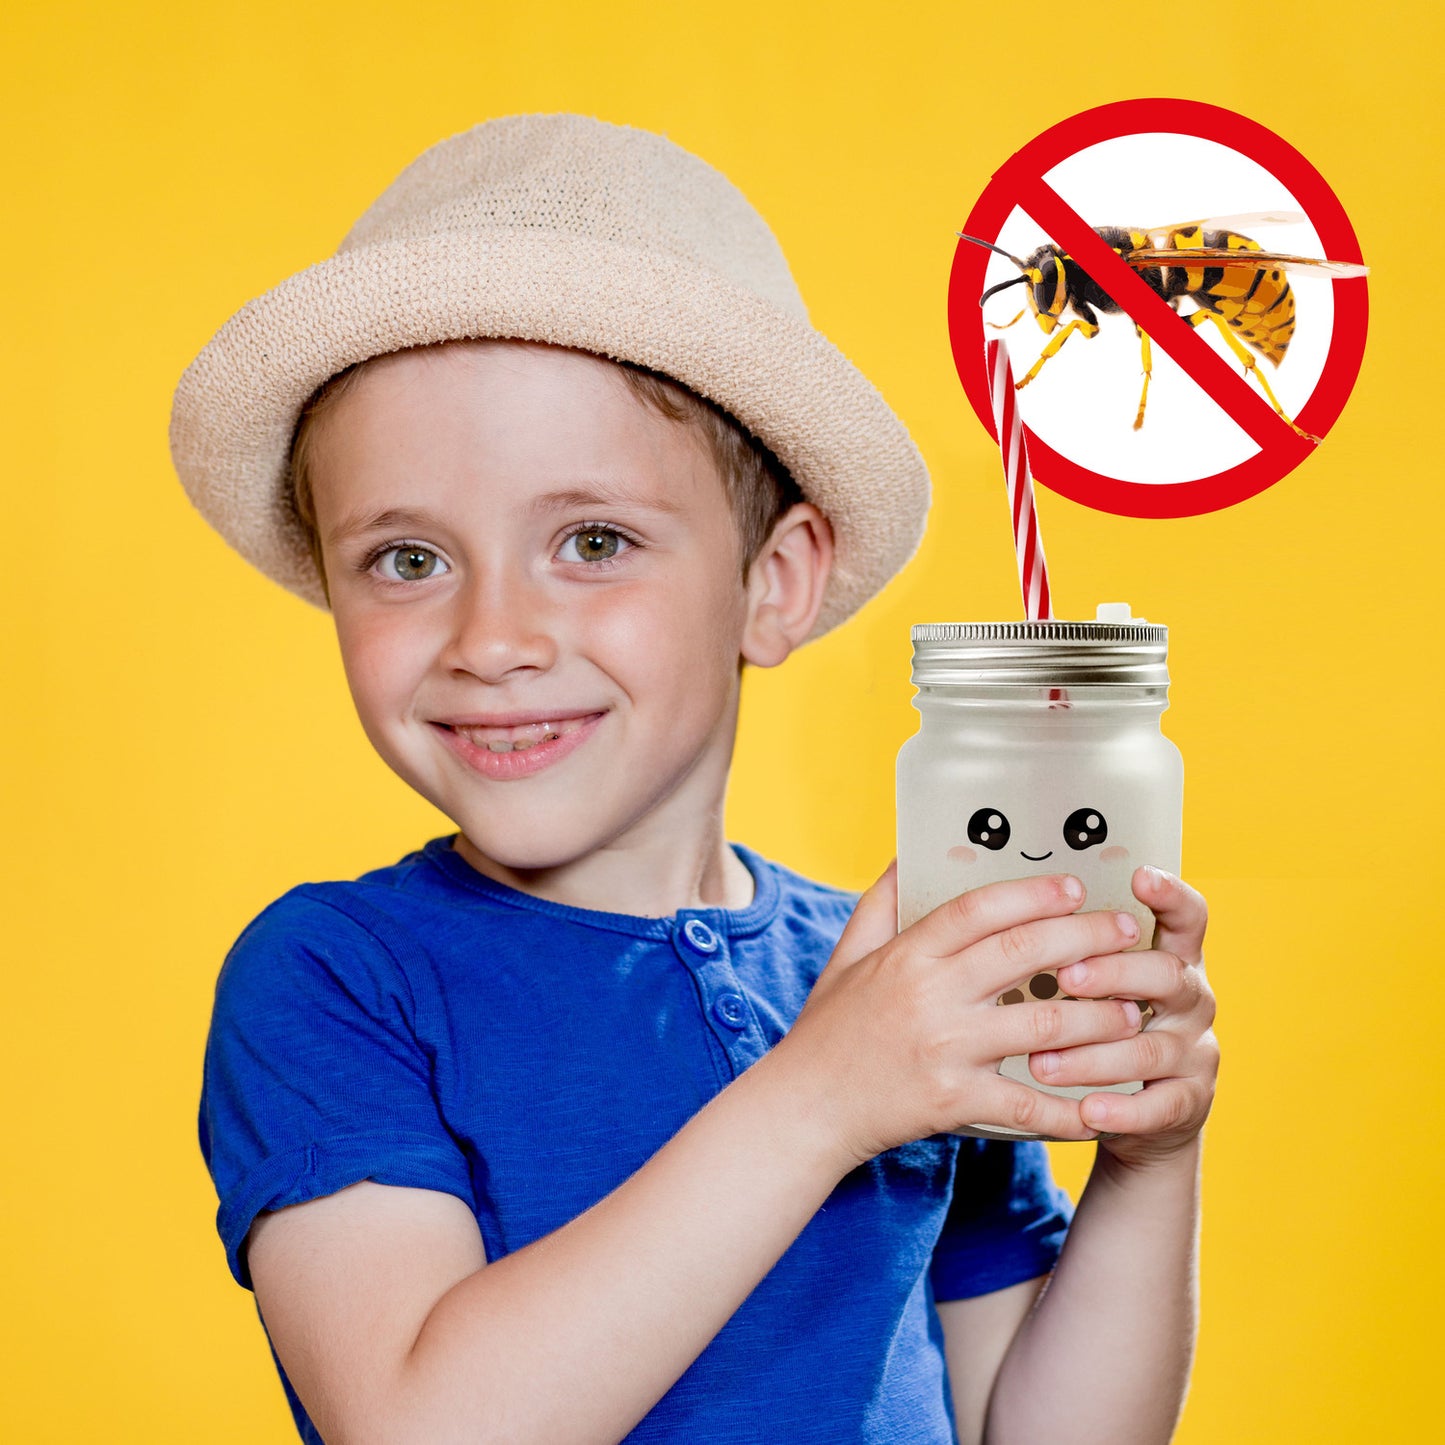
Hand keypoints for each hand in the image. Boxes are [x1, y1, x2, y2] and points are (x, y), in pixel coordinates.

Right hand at [774, 864, 1146, 1168]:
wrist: (805, 1108)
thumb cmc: (829, 1027)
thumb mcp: (848, 953)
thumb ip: (883, 901)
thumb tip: (912, 850)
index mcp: (906, 955)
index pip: (978, 909)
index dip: (1032, 893)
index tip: (1075, 886)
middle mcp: (929, 996)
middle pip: (1022, 955)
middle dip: (1085, 938)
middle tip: (1126, 932)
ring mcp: (945, 1050)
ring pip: (1042, 1027)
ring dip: (1097, 1018)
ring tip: (1131, 1010)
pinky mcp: (954, 1101)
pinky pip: (1026, 1104)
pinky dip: (1068, 1109)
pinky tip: (1101, 1106)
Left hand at [1032, 867, 1217, 1167]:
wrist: (1142, 1115)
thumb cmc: (1106, 1031)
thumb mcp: (1104, 986)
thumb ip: (1079, 951)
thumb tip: (1017, 911)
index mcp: (1172, 960)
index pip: (1187, 917)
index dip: (1171, 895)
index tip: (1141, 875)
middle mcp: (1191, 1001)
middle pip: (1166, 975)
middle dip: (1114, 973)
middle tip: (1065, 977)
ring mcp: (1195, 1053)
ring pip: (1150, 1048)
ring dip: (1094, 1055)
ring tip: (1042, 1062)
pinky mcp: (1188, 1104)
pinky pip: (1158, 1107)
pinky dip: (1121, 1110)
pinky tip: (1088, 1111)